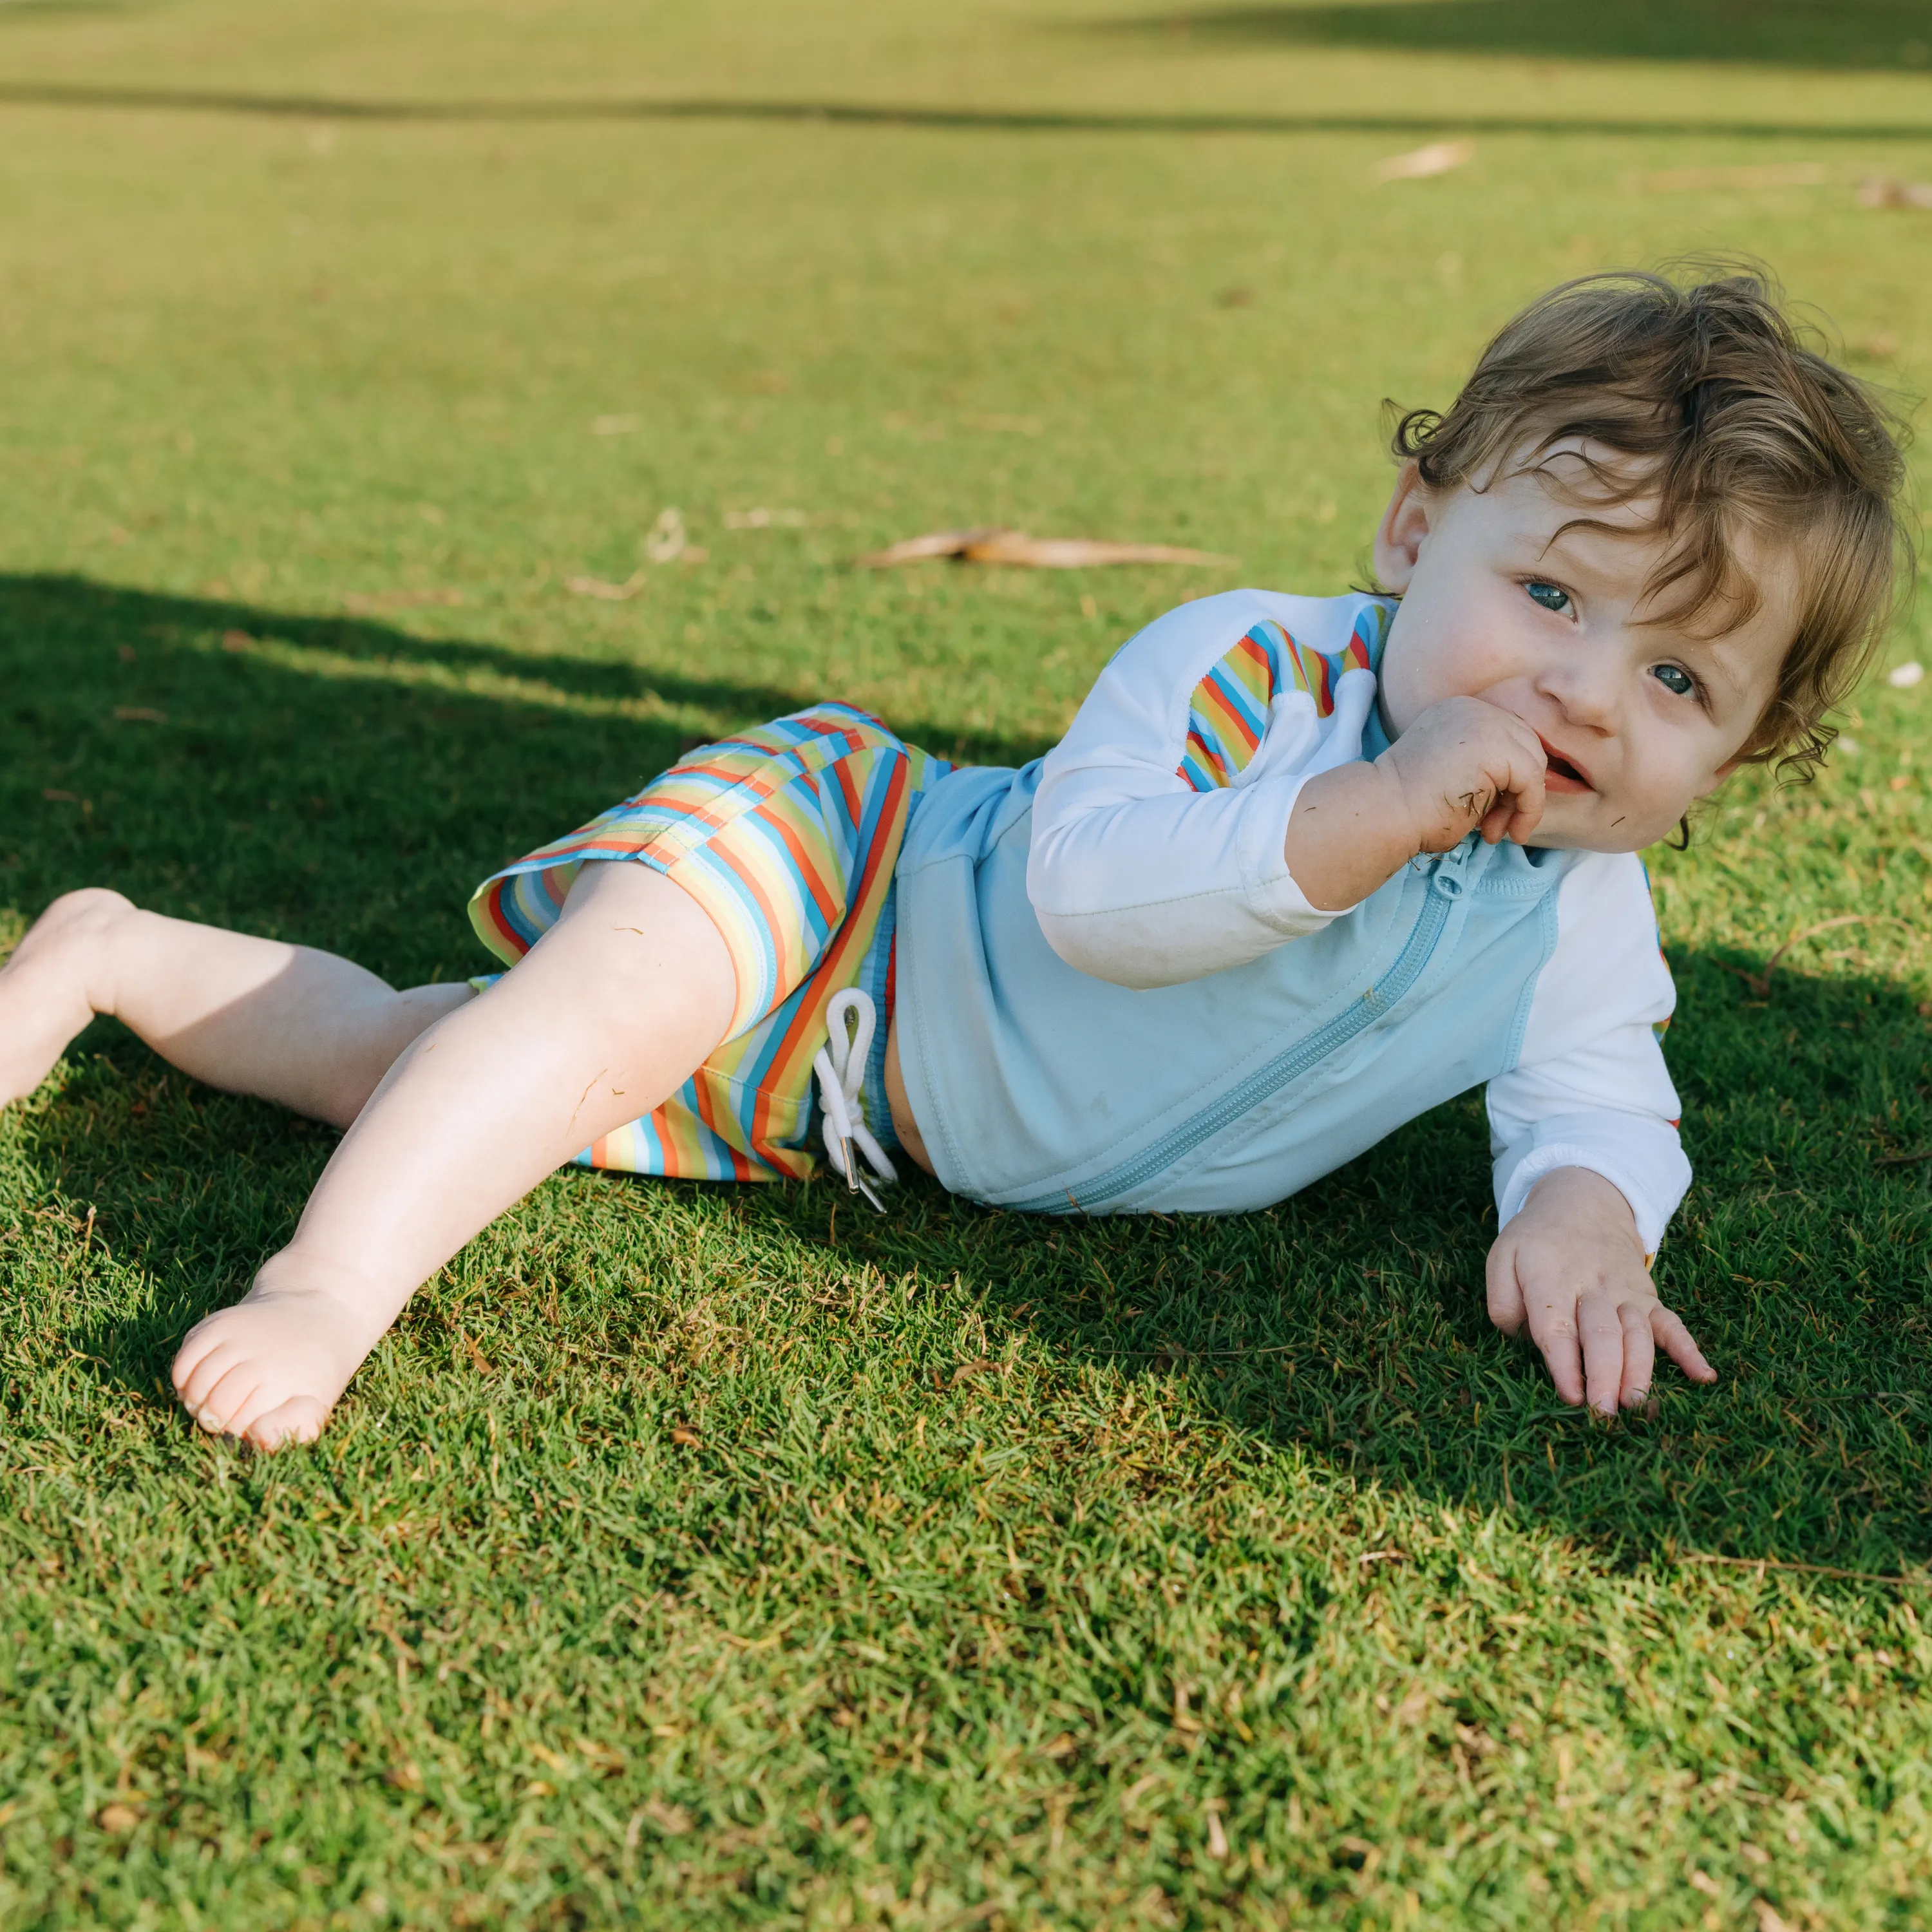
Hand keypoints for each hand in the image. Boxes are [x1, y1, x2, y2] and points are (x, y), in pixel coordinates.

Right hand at [1376, 695, 1548, 853]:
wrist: (1383, 811)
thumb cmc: (1408, 808)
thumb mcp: (1451, 775)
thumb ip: (1482, 768)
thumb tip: (1521, 787)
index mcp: (1459, 712)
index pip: (1507, 738)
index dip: (1510, 778)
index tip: (1492, 814)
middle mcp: (1474, 709)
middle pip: (1526, 746)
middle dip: (1519, 791)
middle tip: (1496, 827)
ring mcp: (1485, 721)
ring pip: (1533, 762)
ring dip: (1522, 804)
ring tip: (1496, 833)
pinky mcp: (1496, 746)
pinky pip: (1532, 780)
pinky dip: (1528, 810)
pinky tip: (1509, 832)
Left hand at [1486, 1167, 1714, 1413]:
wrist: (1583, 1201)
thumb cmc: (1536, 1241)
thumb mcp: (1502, 1258)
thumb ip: (1502, 1302)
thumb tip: (1521, 1340)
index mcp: (1551, 1279)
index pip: (1557, 1327)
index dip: (1564, 1363)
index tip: (1571, 1395)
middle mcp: (1592, 1287)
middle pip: (1602, 1334)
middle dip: (1604, 1375)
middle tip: (1603, 1413)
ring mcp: (1625, 1292)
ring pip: (1637, 1333)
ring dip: (1639, 1370)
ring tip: (1636, 1404)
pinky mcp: (1648, 1296)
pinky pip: (1672, 1323)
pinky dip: (1689, 1349)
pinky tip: (1703, 1376)